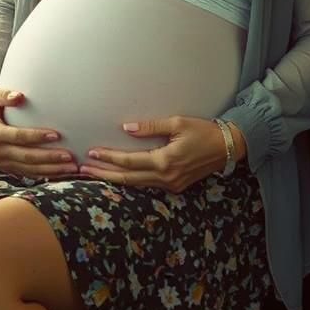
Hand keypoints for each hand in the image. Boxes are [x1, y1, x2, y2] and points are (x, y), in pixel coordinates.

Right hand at [0, 87, 77, 178]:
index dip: (36, 137)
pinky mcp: (9, 167)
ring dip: (52, 170)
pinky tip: (64, 172)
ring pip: (30, 169)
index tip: (56, 135)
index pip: (17, 137)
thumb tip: (20, 96)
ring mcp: (2, 162)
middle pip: (27, 157)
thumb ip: (4, 95)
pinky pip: (30, 173)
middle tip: (71, 156)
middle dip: (49, 158)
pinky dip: (47, 174)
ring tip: (73, 167)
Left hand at [78, 116, 244, 192]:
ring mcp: (171, 185)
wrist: (228, 146)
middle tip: (82, 171)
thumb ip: (151, 126)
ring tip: (95, 174)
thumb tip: (127, 128)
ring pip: (136, 184)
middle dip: (103, 174)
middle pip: (127, 178)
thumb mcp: (177, 122)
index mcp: (165, 161)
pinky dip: (131, 181)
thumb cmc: (204, 131)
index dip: (108, 157)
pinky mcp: (175, 186)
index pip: (129, 161)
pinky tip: (119, 177)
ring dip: (114, 179)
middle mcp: (166, 177)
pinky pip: (147, 185)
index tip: (91, 153)